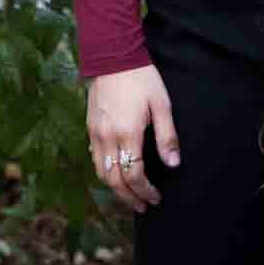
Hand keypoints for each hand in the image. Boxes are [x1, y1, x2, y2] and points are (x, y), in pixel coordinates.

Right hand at [87, 64, 178, 212]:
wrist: (113, 57)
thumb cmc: (143, 79)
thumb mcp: (162, 105)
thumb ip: (167, 136)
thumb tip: (173, 164)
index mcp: (127, 132)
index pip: (134, 173)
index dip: (145, 190)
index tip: (155, 198)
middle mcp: (107, 137)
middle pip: (114, 180)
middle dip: (129, 197)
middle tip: (143, 207)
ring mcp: (95, 133)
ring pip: (101, 172)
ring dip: (115, 189)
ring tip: (131, 197)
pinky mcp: (90, 128)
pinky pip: (95, 159)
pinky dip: (105, 173)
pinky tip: (117, 175)